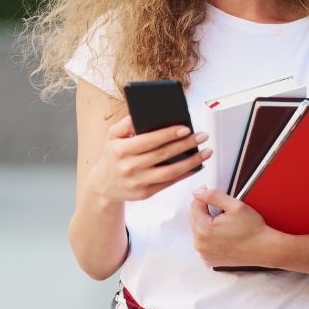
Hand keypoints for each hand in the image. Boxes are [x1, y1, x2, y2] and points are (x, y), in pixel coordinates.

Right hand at [88, 115, 211, 203]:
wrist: (103, 185)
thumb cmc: (112, 156)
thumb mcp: (112, 136)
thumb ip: (125, 124)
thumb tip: (142, 115)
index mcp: (121, 150)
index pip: (149, 140)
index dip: (169, 134)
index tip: (186, 128)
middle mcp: (129, 167)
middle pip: (163, 155)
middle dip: (186, 145)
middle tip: (202, 136)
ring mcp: (138, 182)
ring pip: (170, 172)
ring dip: (191, 162)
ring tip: (205, 152)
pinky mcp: (145, 194)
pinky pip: (169, 183)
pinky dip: (185, 174)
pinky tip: (196, 166)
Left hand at [189, 187, 278, 267]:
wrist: (264, 249)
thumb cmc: (253, 229)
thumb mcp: (235, 206)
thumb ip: (213, 196)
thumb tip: (197, 192)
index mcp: (204, 230)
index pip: (194, 205)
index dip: (203, 196)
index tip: (211, 192)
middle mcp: (200, 244)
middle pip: (194, 218)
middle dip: (205, 209)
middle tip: (222, 208)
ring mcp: (204, 253)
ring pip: (198, 229)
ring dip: (206, 222)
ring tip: (224, 221)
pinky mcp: (209, 259)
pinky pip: (203, 241)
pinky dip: (209, 235)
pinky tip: (223, 232)